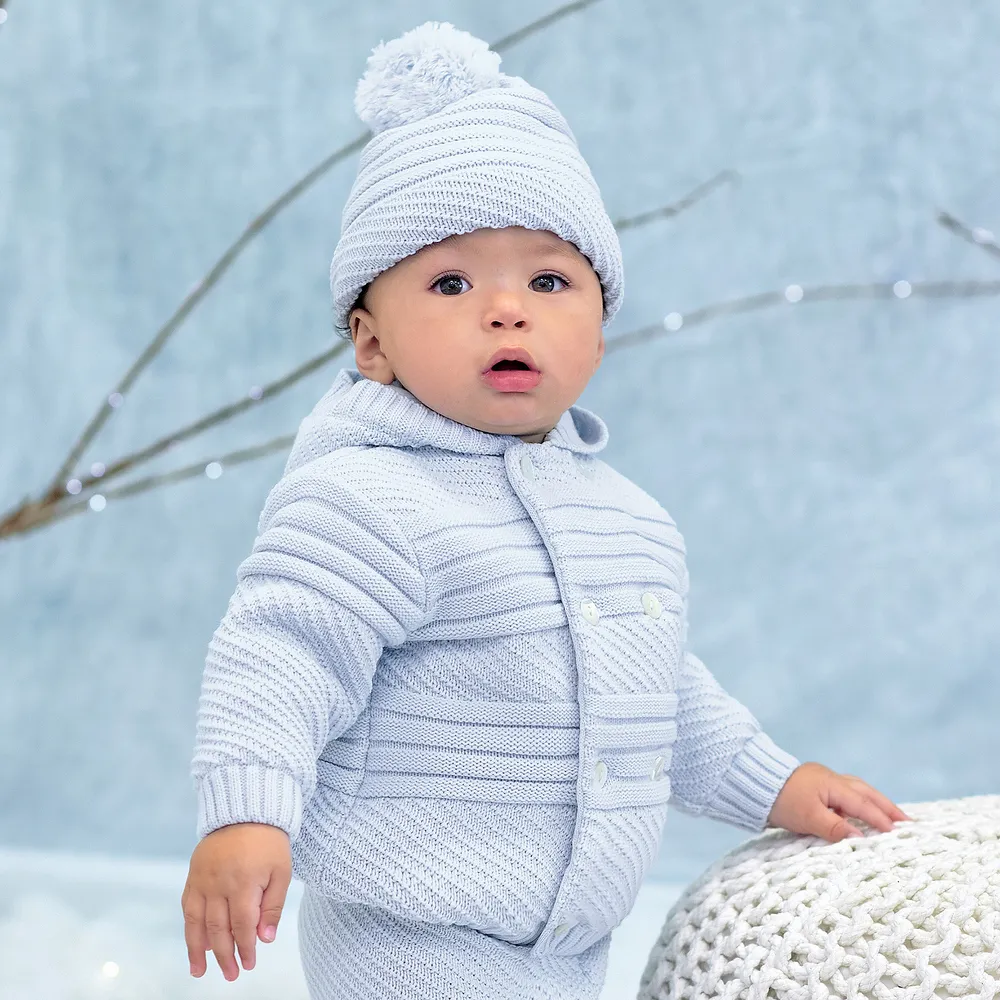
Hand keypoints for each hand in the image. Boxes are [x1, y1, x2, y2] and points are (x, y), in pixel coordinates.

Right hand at [181, 822, 291, 980]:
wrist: (245, 810)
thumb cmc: (268, 842)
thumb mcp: (282, 871)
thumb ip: (273, 906)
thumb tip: (265, 939)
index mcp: (244, 882)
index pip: (242, 926)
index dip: (246, 947)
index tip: (250, 963)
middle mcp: (219, 884)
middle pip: (219, 929)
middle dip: (225, 955)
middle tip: (232, 975)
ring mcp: (203, 880)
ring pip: (198, 922)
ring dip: (198, 950)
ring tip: (200, 971)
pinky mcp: (194, 875)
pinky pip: (188, 907)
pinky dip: (190, 928)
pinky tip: (195, 944)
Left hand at [766, 762, 913, 842]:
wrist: (753, 783)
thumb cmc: (780, 800)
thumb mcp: (807, 817)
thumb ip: (834, 828)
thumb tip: (861, 838)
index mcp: (832, 785)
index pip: (863, 804)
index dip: (881, 819)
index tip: (900, 832)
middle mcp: (831, 780)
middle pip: (865, 792)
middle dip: (886, 807)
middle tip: (907, 822)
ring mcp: (823, 782)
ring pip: (856, 790)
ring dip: (873, 803)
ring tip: (889, 817)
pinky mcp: (815, 787)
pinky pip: (844, 794)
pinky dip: (857, 803)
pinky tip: (859, 813)